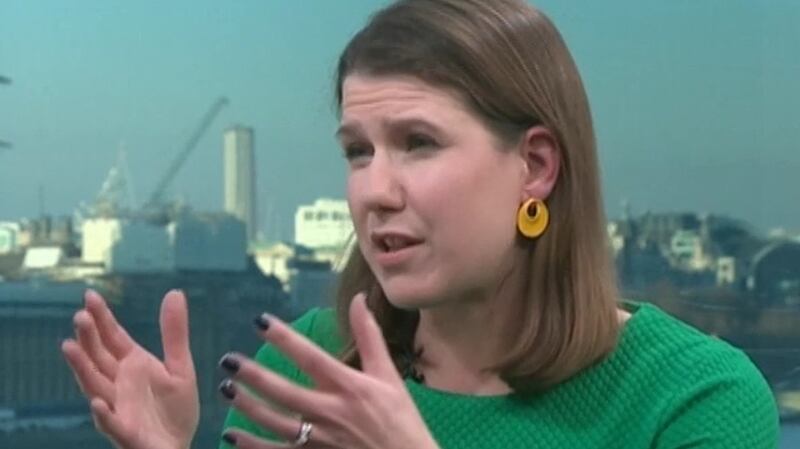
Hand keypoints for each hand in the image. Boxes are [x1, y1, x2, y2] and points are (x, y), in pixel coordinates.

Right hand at [61, 289, 199, 448]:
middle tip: (81, 316)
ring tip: (71, 347)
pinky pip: (112, 423)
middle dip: (89, 338)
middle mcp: (119, 383)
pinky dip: (104, 414)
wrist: (179, 447)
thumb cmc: (175, 409)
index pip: (113, 338)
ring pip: (96, 385)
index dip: (102, 318)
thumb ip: (175, 333)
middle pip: (100, 357)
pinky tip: (98, 403)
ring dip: (83, 368)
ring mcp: (119, 407)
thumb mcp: (181, 366)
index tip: (89, 296)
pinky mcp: (126, 431)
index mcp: (133, 365)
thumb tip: (175, 292)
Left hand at [219, 293, 438, 448]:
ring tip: (226, 389)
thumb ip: (369, 335)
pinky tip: (231, 434)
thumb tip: (359, 298)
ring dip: (248, 406)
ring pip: (276, 422)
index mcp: (350, 387)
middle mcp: (333, 412)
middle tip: (228, 360)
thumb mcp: (388, 375)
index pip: (310, 357)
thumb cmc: (401, 420)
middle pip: (285, 392)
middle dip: (254, 376)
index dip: (284, 338)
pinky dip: (252, 445)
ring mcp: (322, 439)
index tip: (260, 321)